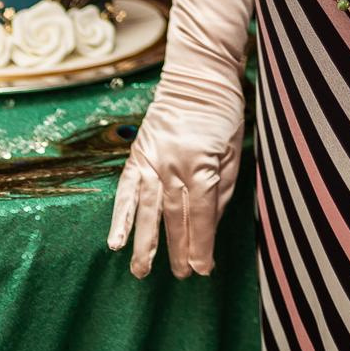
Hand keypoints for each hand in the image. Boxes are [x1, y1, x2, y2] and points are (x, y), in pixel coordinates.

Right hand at [106, 0, 254, 282]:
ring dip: (144, 242)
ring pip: (147, 209)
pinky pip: (125, 190)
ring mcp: (151, 158)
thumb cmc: (224, 111)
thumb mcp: (235, 148)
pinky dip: (119, 216)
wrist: (196, 74)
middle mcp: (173, 164)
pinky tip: (114, 241)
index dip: (202, 244)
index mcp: (201, 162)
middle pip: (174, 216)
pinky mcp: (137, 153)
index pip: (201, 214)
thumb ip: (223, 187)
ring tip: (141, 271)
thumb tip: (209, 223)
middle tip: (181, 276)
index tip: (203, 270)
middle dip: (178, 250)